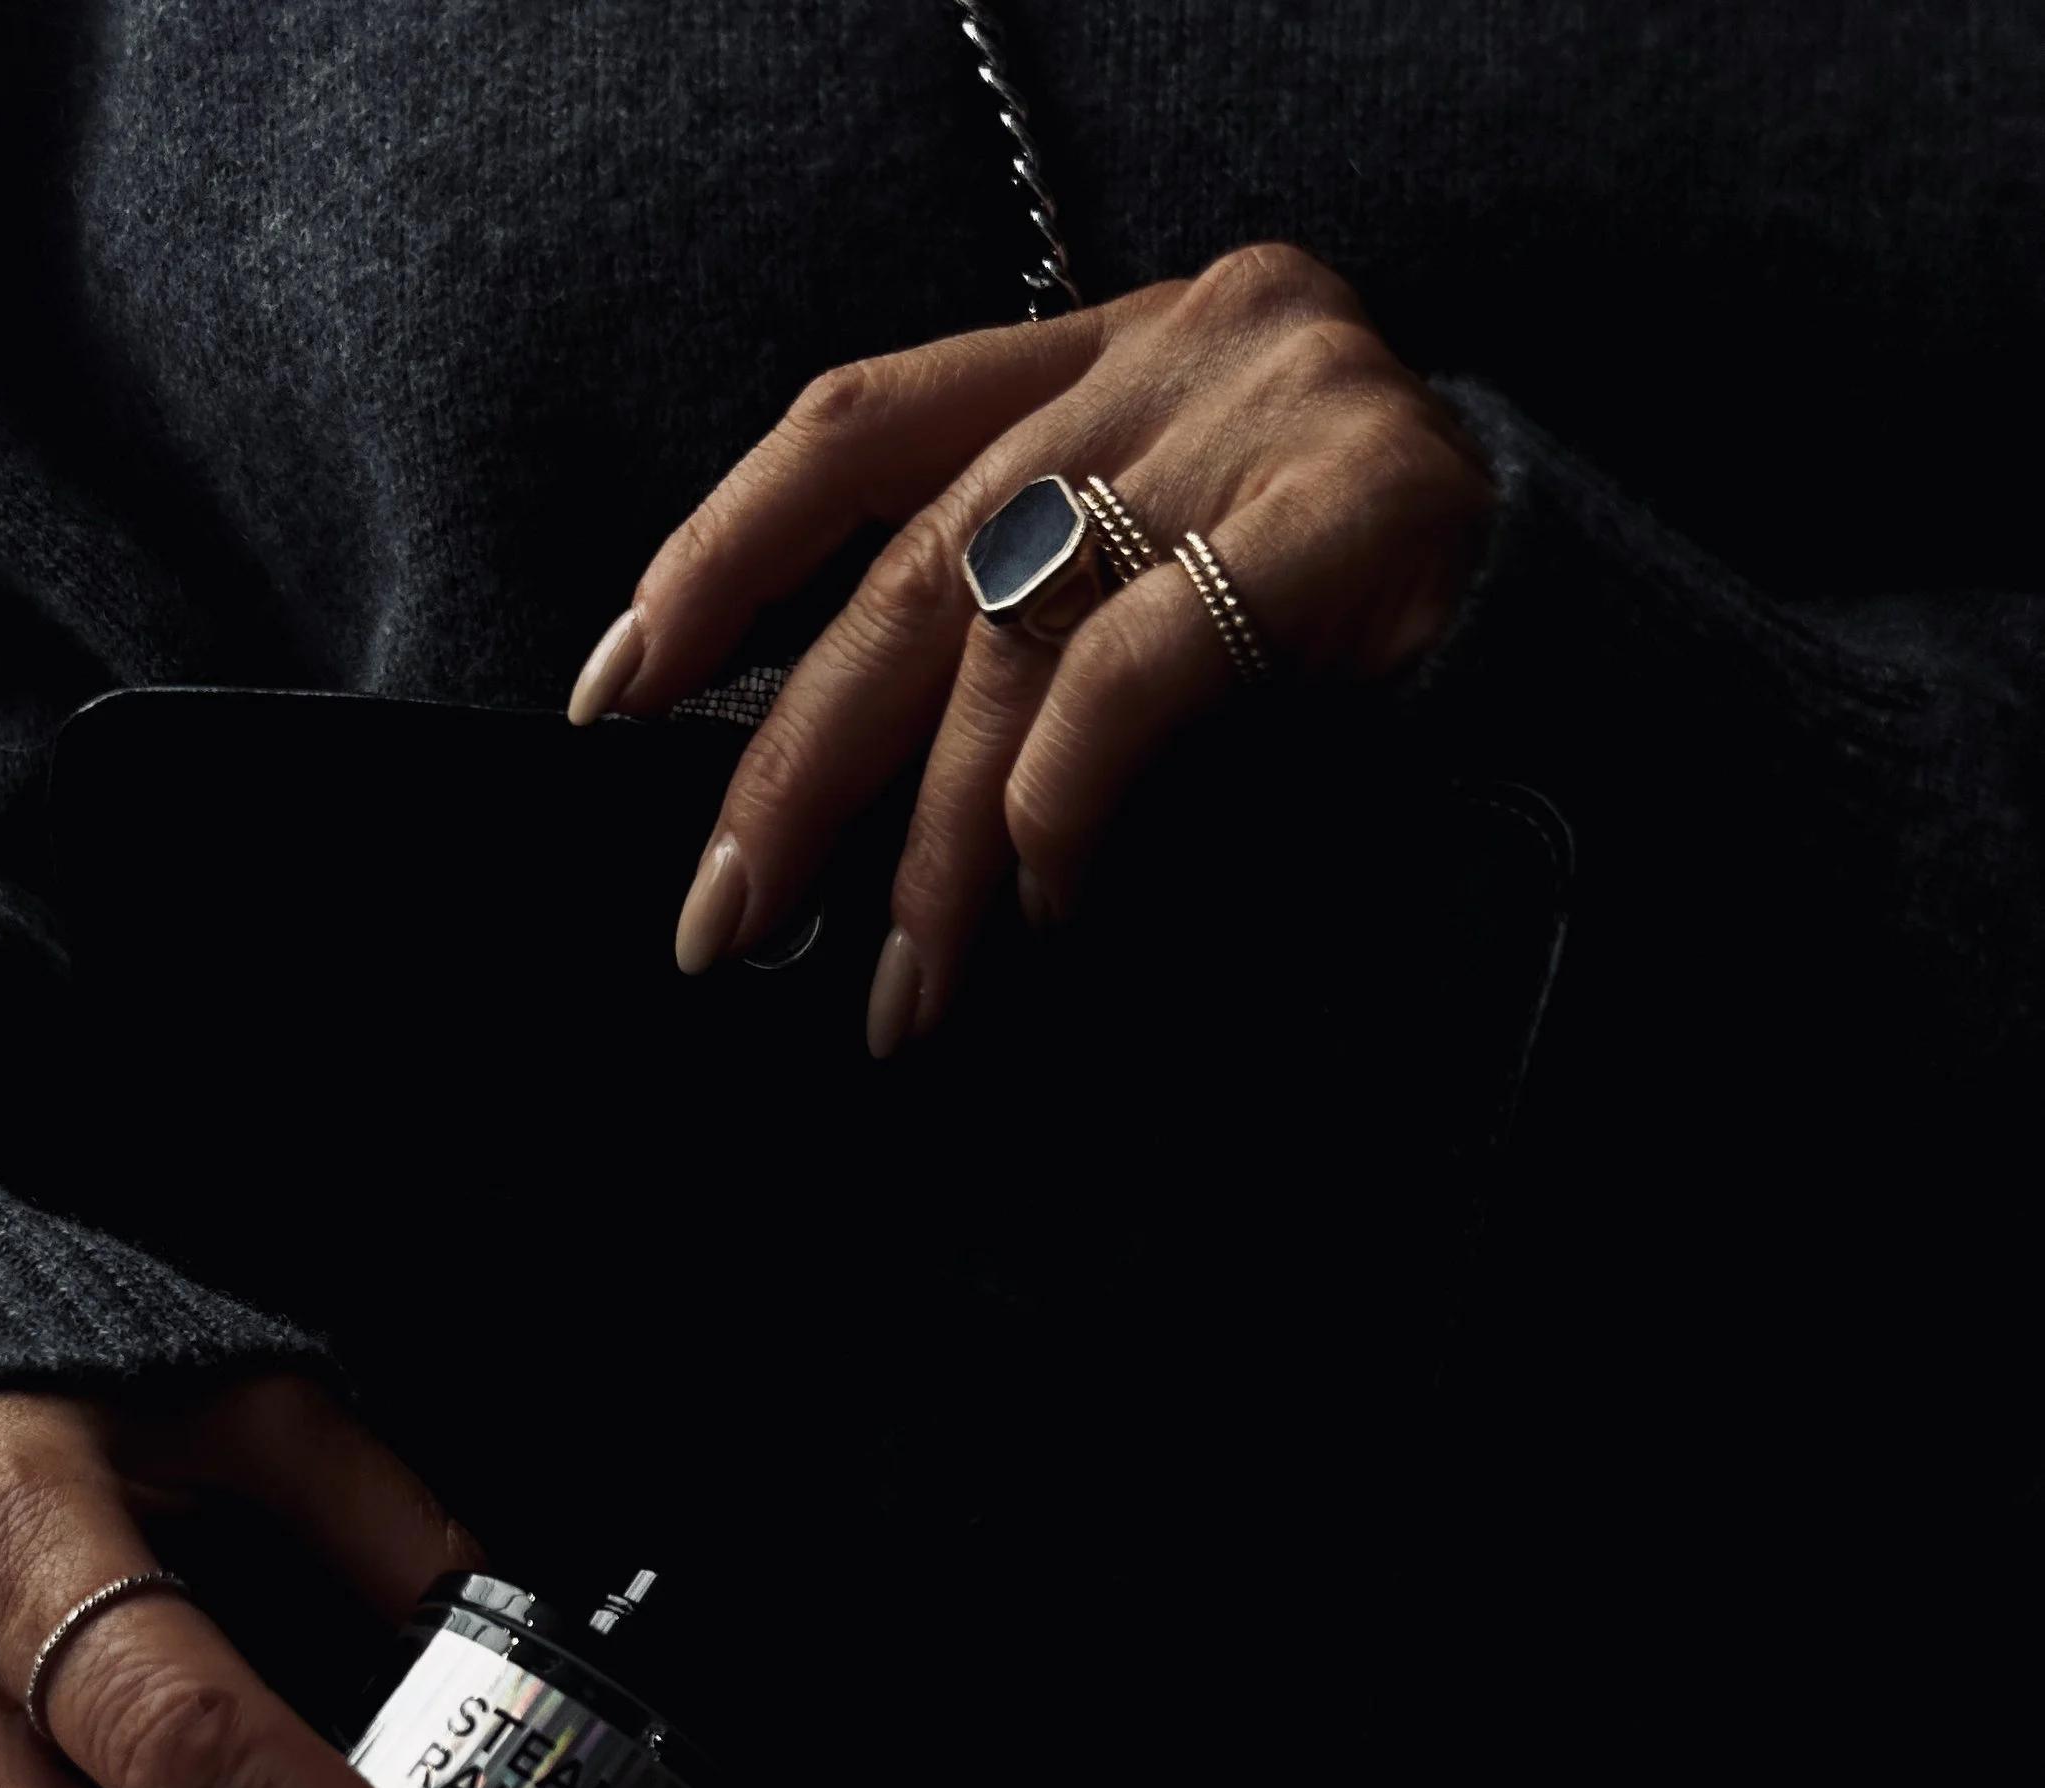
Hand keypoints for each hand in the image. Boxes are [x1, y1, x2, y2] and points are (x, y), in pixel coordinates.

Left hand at [568, 244, 1493, 1052]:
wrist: (1618, 680)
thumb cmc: (1369, 677)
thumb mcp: (1165, 621)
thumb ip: (1024, 648)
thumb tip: (818, 818)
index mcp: (1114, 353)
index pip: (862, 424)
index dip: (721, 555)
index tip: (619, 690)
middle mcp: (1181, 345)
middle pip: (918, 559)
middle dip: (796, 765)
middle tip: (725, 920)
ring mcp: (1275, 403)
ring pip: (1018, 632)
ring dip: (936, 847)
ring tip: (899, 991)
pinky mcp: (1365, 497)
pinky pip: (1146, 661)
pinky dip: (1070, 799)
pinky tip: (1050, 903)